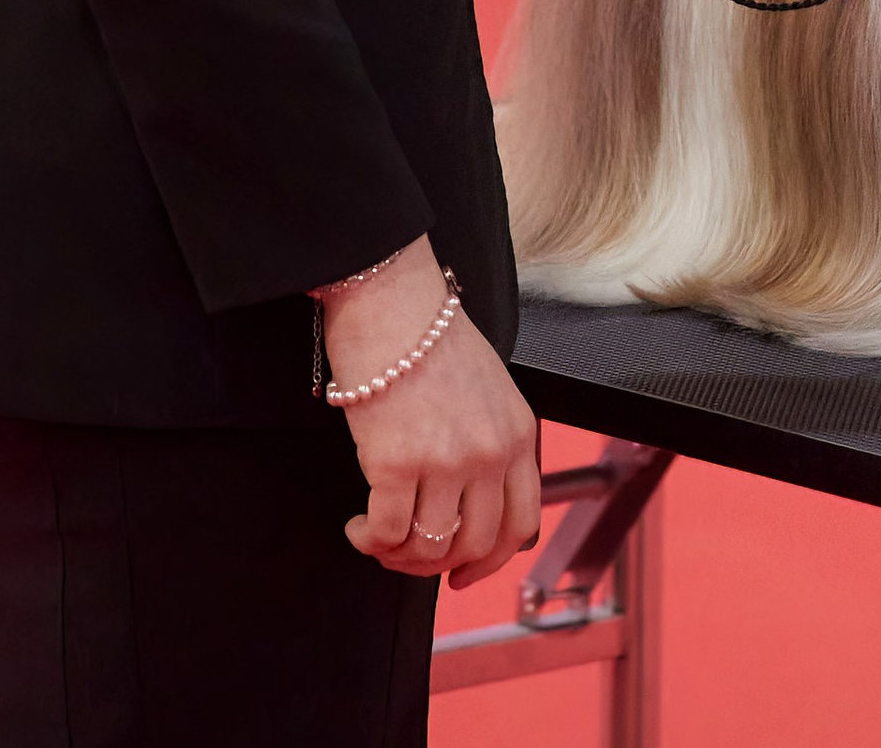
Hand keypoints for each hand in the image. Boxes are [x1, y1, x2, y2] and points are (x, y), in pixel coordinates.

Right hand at [321, 237, 539, 589]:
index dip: (492, 562)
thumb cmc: (433, 341)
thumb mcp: (489, 392)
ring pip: (429, 548)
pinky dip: (368, 540)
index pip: (523, 523)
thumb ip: (491, 443)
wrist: (396, 305)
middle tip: (407, 556)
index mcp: (518, 434)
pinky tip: (358, 524)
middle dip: (437, 565)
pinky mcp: (398, 464)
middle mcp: (491, 453)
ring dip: (398, 555)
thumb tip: (473, 503)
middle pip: (476, 545)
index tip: (463, 575)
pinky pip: (386, 534)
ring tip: (378, 536)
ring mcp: (447, 461)